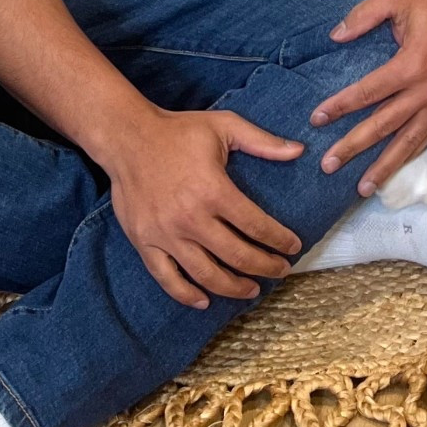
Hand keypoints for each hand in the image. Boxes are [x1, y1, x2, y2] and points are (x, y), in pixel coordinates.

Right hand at [99, 96, 304, 310]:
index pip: (255, 225)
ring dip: (233, 287)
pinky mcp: (145, 242)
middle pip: (236, 255)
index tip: (293, 248)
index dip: (278, 240)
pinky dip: (186, 294)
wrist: (128, 137)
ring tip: (252, 289)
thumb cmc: (179, 131)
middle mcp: (191, 218)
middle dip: (265, 266)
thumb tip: (298, 151)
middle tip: (281, 271)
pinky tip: (204, 300)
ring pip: (205, 274)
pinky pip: (168, 278)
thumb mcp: (224, 126)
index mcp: (214, 190)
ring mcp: (166, 234)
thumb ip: (262, 141)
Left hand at [309, 0, 426, 195]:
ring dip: (384, 166)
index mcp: (412, 62)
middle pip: (384, 124)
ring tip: (361, 188)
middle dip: (354, 146)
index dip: (341, 105)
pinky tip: (394, 171)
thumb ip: (363, 15)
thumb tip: (334, 36)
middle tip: (328, 164)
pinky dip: (410, 156)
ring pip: (408, 140)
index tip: (317, 118)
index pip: (369, 91)